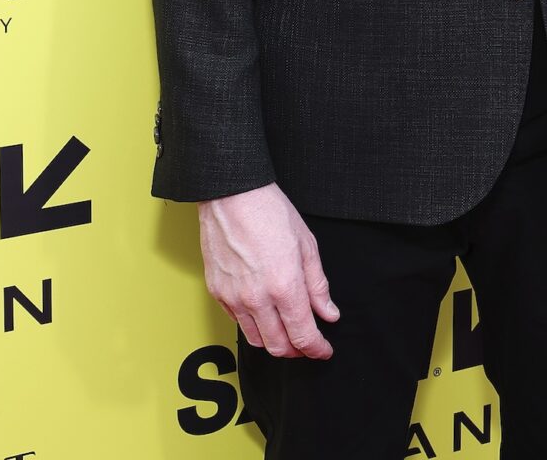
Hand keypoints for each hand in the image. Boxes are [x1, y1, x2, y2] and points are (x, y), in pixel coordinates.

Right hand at [197, 181, 339, 358]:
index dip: (317, 349)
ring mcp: (234, 299)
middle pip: (279, 347)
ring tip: (287, 331)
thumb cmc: (270, 212)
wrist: (231, 196)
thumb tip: (328, 313)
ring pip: (256, 341)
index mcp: (284, 286)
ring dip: (275, 342)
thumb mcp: (306, 244)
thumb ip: (318, 285)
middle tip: (307, 343)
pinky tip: (264, 313)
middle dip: (297, 351)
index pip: (303, 336)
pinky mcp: (217, 294)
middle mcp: (257, 299)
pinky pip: (238, 323)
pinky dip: (254, 326)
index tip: (324, 350)